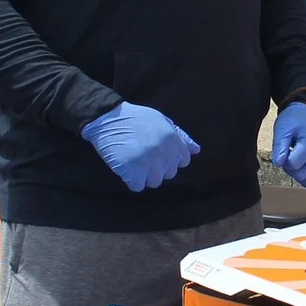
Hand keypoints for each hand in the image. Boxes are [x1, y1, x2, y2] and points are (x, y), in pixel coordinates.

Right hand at [84, 102, 199, 191]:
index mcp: (173, 140)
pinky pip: (137, 186)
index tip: (156, 152)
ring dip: (143, 175)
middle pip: (167, 174)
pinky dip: (130, 179)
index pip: (182, 162)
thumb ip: (180, 136)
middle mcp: (164, 152)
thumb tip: (196, 150)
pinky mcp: (132, 171)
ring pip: (154, 182)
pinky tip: (125, 165)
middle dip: (156, 167)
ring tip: (133, 160)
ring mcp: (149, 162)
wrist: (109, 118)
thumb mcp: (162, 121)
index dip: (169, 158)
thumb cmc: (136, 119)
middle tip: (142, 154)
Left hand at [270, 102, 305, 189]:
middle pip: (303, 175)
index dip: (284, 161)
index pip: (293, 164)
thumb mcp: (283, 128)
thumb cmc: (294, 120)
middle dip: (292, 169)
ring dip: (302, 176)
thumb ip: (279, 146)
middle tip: (290, 156)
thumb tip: (278, 163)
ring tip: (298, 163)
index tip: (284, 151)